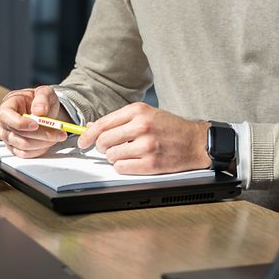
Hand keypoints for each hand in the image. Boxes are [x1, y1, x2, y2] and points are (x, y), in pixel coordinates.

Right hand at [0, 86, 68, 157]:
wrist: (44, 110)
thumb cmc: (40, 100)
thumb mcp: (45, 92)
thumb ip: (42, 98)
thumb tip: (39, 110)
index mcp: (7, 105)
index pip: (5, 116)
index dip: (20, 122)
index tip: (36, 124)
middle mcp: (5, 122)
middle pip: (18, 134)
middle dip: (41, 134)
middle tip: (59, 131)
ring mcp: (8, 136)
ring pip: (23, 146)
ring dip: (43, 142)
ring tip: (57, 134)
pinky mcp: (15, 148)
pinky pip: (26, 154)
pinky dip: (40, 149)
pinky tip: (49, 141)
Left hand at [77, 102, 210, 173]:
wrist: (195, 141)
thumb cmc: (170, 127)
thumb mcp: (145, 114)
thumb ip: (119, 120)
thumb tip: (93, 126)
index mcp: (138, 110)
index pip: (103, 123)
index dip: (88, 135)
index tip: (83, 141)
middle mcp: (141, 126)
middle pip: (104, 140)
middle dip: (102, 147)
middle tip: (107, 148)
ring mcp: (146, 145)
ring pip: (112, 156)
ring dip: (114, 157)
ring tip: (126, 153)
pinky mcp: (151, 163)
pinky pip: (122, 168)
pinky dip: (123, 166)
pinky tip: (133, 161)